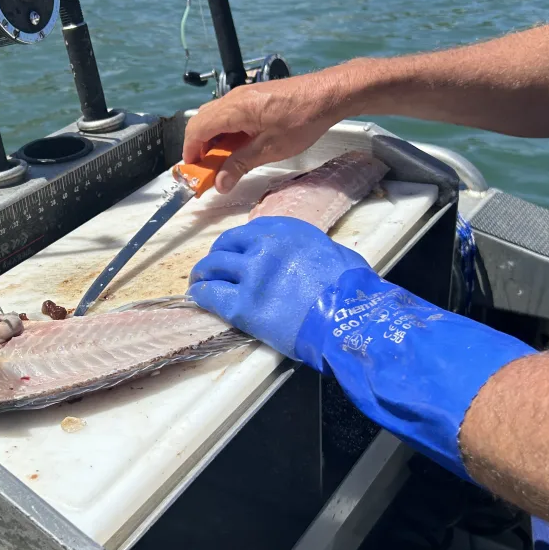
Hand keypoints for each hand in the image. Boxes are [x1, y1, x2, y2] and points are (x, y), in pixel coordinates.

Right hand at [181, 63, 373, 192]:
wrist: (328, 94)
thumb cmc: (302, 120)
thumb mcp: (270, 149)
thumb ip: (240, 165)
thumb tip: (219, 184)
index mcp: (235, 109)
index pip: (198, 129)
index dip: (190, 151)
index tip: (192, 171)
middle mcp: (233, 98)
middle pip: (201, 121)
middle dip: (198, 146)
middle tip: (205, 169)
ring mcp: (243, 94)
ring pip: (214, 116)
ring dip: (212, 139)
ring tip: (221, 161)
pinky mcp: (253, 96)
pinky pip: (228, 113)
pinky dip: (224, 130)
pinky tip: (237, 145)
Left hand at [188, 216, 370, 356]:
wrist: (348, 318)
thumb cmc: (351, 288)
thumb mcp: (332, 253)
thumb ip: (308, 250)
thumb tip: (304, 258)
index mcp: (286, 231)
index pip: (249, 231)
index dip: (239, 244)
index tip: (237, 253)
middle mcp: (263, 247)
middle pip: (226, 245)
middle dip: (217, 256)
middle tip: (213, 268)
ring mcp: (250, 275)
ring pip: (212, 268)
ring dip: (203, 274)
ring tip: (198, 283)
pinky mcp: (242, 306)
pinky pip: (210, 295)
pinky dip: (201, 295)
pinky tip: (197, 298)